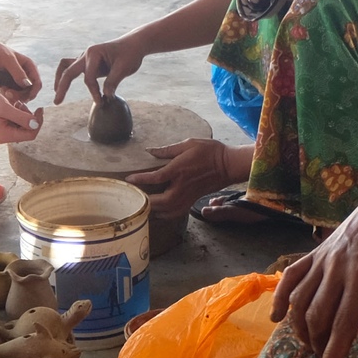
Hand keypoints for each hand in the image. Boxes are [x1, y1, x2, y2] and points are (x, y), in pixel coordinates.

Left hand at [0, 33, 39, 101]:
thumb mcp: (7, 59)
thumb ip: (17, 71)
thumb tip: (27, 85)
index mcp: (29, 67)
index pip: (37, 83)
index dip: (34, 92)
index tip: (25, 97)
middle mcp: (25, 76)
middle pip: (30, 93)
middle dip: (22, 96)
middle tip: (9, 94)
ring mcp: (16, 82)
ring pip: (21, 97)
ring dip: (14, 97)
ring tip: (4, 91)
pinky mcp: (8, 87)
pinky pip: (12, 97)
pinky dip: (8, 97)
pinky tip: (1, 91)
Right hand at [0, 82, 42, 143]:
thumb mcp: (5, 108)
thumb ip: (21, 117)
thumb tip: (36, 124)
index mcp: (5, 136)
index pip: (30, 134)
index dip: (38, 122)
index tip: (40, 109)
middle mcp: (5, 137)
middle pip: (27, 130)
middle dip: (28, 116)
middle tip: (20, 103)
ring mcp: (4, 132)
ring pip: (23, 125)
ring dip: (23, 112)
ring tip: (14, 102)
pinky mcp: (3, 126)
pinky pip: (16, 121)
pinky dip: (17, 112)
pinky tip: (11, 104)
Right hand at [52, 34, 147, 104]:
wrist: (134, 44)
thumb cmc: (130, 54)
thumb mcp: (123, 68)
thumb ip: (112, 82)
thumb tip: (105, 97)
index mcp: (94, 53)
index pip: (88, 78)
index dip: (93, 92)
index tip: (101, 102)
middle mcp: (86, 54)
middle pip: (68, 71)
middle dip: (62, 87)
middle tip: (57, 102)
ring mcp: (85, 57)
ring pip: (66, 67)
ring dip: (60, 79)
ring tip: (57, 93)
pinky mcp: (88, 63)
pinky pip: (72, 68)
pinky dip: (67, 76)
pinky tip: (65, 87)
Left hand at [128, 138, 242, 217]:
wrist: (229, 165)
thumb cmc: (210, 151)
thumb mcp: (189, 143)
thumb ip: (167, 149)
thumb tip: (150, 150)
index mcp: (179, 170)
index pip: (155, 177)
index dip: (140, 179)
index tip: (129, 179)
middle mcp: (182, 186)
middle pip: (159, 202)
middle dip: (145, 201)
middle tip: (134, 196)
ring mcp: (188, 195)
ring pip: (167, 211)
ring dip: (153, 209)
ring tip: (143, 204)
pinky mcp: (193, 200)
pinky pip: (176, 213)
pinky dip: (164, 214)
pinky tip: (158, 210)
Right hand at [272, 184, 357, 357]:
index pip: (344, 323)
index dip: (335, 353)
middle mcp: (337, 267)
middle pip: (318, 315)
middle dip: (318, 344)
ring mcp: (322, 258)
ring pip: (300, 299)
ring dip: (301, 328)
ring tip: (310, 345)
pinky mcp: (314, 253)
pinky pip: (290, 277)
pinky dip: (280, 298)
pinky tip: (277, 318)